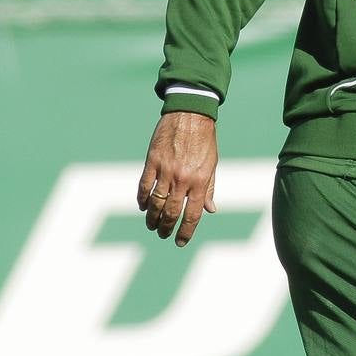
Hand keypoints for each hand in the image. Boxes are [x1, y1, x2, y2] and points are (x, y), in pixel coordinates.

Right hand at [137, 111, 218, 246]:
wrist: (190, 114)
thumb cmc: (204, 140)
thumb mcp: (212, 164)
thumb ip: (209, 188)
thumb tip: (211, 210)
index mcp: (200, 180)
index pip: (192, 214)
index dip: (186, 231)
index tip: (180, 242)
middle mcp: (182, 178)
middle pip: (171, 212)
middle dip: (167, 228)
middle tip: (163, 235)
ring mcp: (165, 170)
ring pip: (155, 203)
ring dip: (152, 218)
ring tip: (152, 226)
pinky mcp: (152, 161)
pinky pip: (144, 186)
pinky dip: (142, 199)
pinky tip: (143, 207)